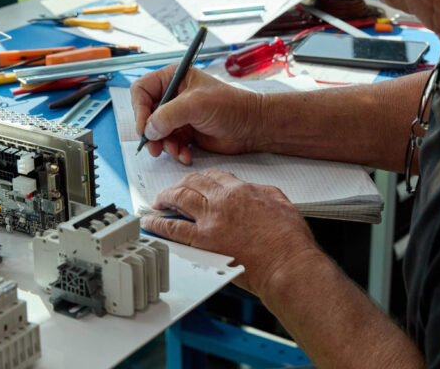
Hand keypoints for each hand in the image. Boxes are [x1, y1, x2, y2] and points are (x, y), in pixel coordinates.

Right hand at [130, 66, 263, 163]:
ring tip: (176, 151)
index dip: (139, 109)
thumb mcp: (196, 105)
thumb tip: (148, 129)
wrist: (252, 127)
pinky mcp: (185, 131)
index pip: (142, 90)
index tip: (144, 127)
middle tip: (154, 147)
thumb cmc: (231, 106)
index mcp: (173, 78)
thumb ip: (168, 115)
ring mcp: (179, 114)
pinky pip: (169, 143)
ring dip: (164, 145)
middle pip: (146, 114)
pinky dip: (175, 151)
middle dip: (150, 132)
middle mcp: (173, 95)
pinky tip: (186, 154)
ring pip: (156, 132)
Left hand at [140, 170, 318, 295]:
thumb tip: (254, 191)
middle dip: (180, 185)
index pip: (215, 176)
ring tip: (157, 202)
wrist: (287, 263)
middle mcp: (222, 200)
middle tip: (172, 192)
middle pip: (192, 183)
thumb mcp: (281, 203)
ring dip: (165, 198)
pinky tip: (150, 223)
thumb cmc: (288, 240)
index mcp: (241, 190)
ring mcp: (211, 220)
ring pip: (179, 198)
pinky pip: (173, 228)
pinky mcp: (203, 241)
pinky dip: (158, 224)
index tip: (198, 184)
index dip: (203, 179)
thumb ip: (262, 193)